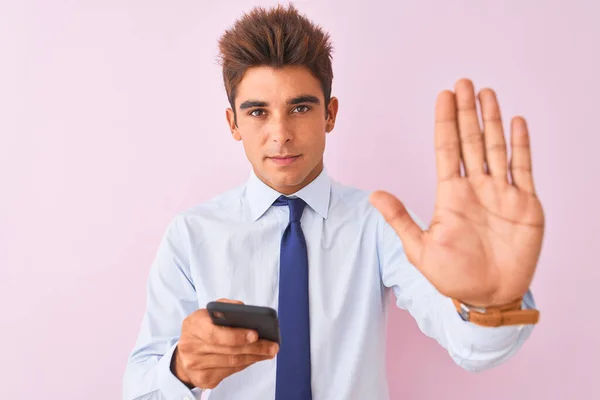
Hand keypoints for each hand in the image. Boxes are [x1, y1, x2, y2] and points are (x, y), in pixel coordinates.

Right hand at [172, 299, 278, 389]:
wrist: (185, 353)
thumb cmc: (202, 328)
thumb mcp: (209, 312)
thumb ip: (226, 307)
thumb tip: (245, 309)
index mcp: (192, 325)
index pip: (215, 333)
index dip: (237, 335)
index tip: (256, 334)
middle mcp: (190, 346)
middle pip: (228, 350)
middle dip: (254, 347)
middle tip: (272, 345)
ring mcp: (195, 365)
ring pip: (232, 362)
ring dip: (254, 357)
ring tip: (270, 351)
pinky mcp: (203, 378)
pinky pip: (230, 371)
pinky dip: (246, 364)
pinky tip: (257, 358)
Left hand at [370, 78, 544, 307]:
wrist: (487, 297)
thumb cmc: (453, 276)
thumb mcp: (420, 249)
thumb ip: (400, 219)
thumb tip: (374, 195)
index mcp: (450, 194)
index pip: (447, 149)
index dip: (446, 122)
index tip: (444, 95)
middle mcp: (475, 188)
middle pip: (471, 140)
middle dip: (467, 112)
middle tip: (464, 83)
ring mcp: (501, 193)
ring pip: (496, 147)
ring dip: (492, 120)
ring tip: (487, 94)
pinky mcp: (525, 204)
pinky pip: (522, 168)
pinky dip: (520, 145)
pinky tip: (515, 122)